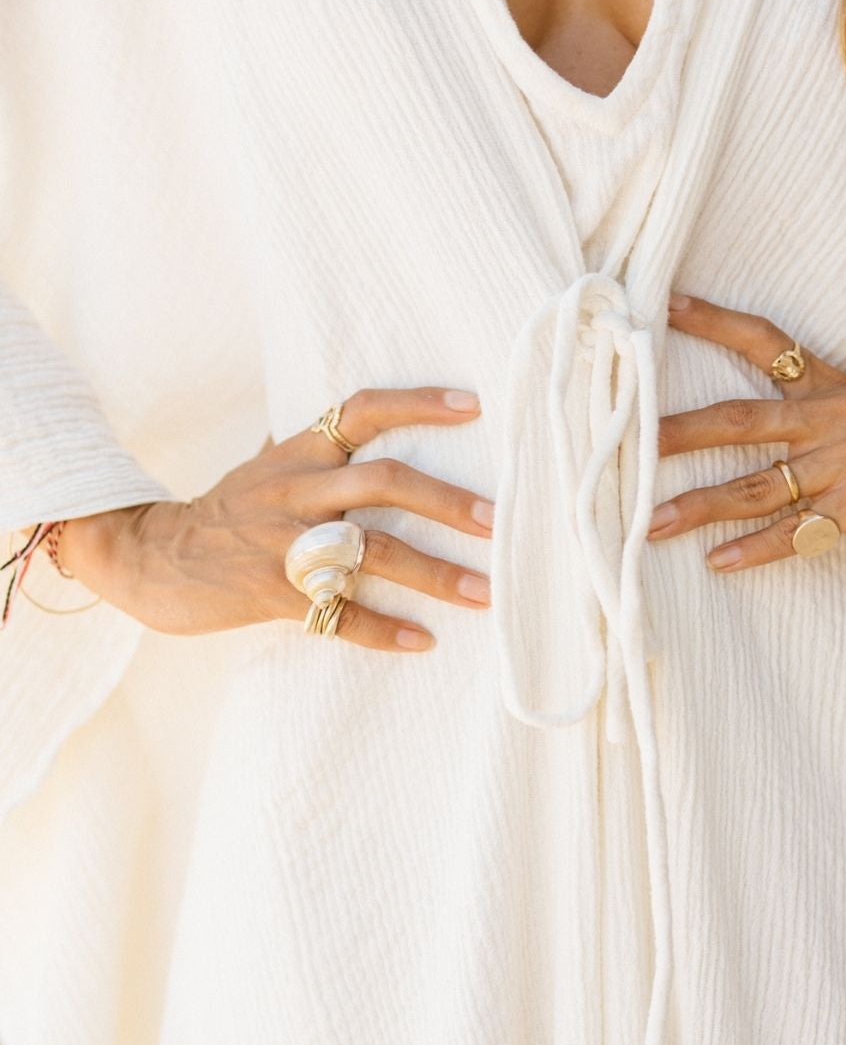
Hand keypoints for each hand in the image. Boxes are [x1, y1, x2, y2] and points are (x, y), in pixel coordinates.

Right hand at [55, 387, 494, 650]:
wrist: (148, 557)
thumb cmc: (223, 512)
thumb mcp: (265, 467)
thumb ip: (313, 448)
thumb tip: (359, 420)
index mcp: (300, 454)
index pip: (363, 410)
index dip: (418, 403)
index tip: (474, 404)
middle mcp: (297, 490)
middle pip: (385, 482)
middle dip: (449, 502)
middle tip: (499, 522)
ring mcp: (284, 543)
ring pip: (372, 552)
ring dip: (435, 575)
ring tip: (485, 594)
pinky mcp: (270, 594)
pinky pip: (336, 614)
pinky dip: (383, 629)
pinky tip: (423, 641)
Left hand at [648, 293, 845, 570]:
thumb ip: (830, 385)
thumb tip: (788, 364)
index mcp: (830, 386)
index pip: (765, 341)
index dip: (714, 321)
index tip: (663, 304)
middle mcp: (830, 418)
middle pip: (738, 418)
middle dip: (676, 433)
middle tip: (623, 442)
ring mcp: (845, 464)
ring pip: (757, 484)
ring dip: (700, 505)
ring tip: (650, 523)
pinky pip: (798, 531)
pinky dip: (756, 549)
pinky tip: (719, 563)